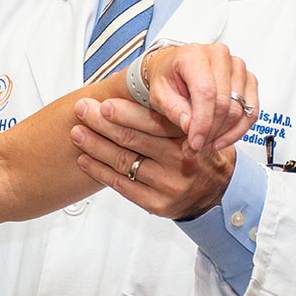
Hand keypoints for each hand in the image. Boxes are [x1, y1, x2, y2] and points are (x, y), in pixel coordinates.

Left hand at [70, 97, 235, 219]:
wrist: (219, 192)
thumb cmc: (199, 152)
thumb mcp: (193, 128)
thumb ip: (168, 115)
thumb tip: (129, 91)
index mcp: (189, 137)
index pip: (151, 122)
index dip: (124, 112)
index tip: (103, 102)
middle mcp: (180, 161)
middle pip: (132, 140)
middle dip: (101, 123)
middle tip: (82, 110)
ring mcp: (168, 186)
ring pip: (122, 162)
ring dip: (94, 145)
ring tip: (76, 132)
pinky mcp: (157, 204)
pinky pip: (121, 185)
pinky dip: (99, 171)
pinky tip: (85, 159)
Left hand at [142, 43, 257, 154]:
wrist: (175, 68)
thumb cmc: (168, 77)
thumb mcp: (159, 94)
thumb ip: (174, 110)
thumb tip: (190, 127)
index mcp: (194, 55)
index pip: (206, 92)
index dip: (202, 123)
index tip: (195, 143)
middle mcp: (219, 56)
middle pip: (224, 103)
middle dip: (210, 132)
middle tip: (195, 147)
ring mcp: (237, 66)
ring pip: (239, 110)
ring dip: (223, 133)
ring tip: (205, 143)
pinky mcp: (248, 79)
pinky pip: (251, 110)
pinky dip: (238, 130)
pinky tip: (222, 138)